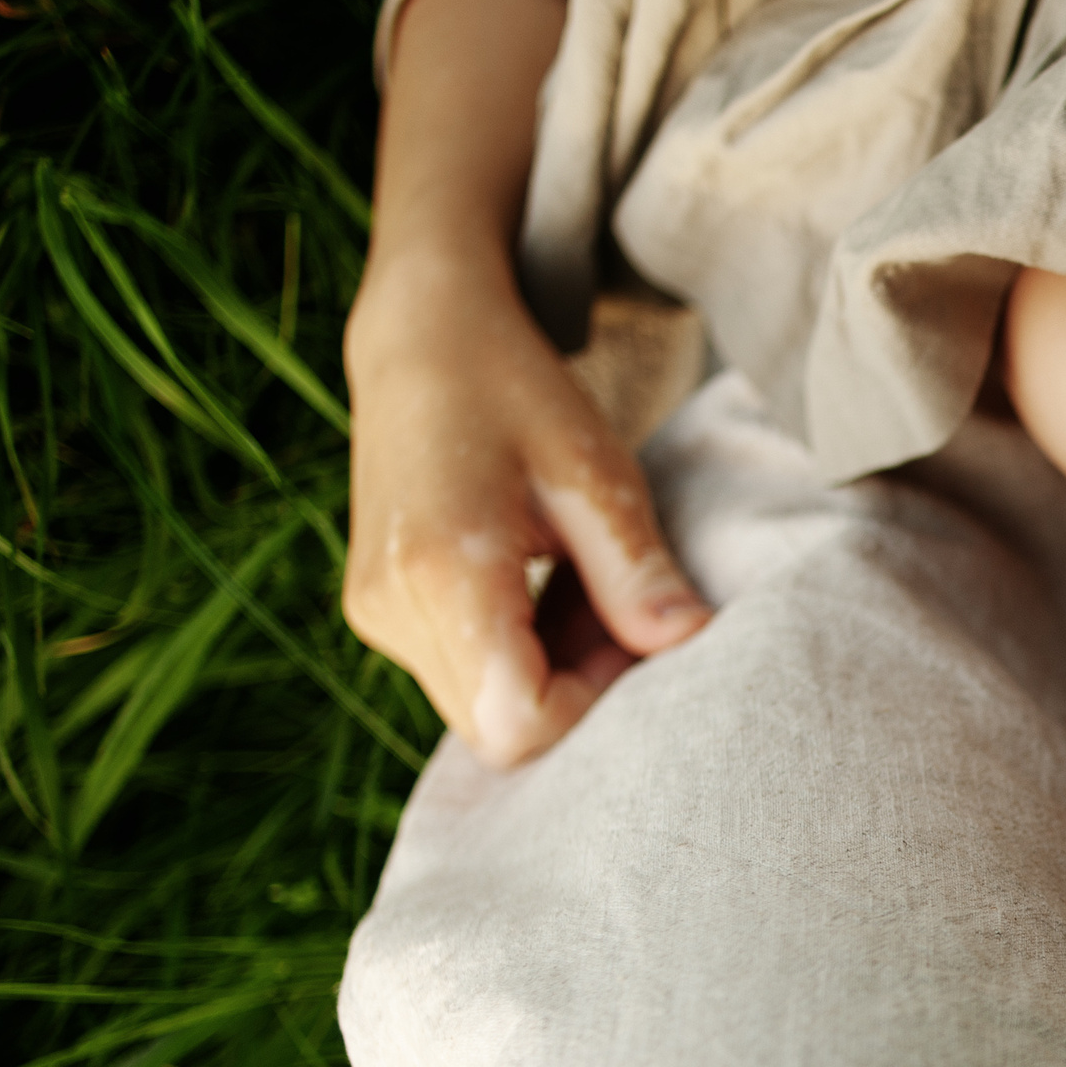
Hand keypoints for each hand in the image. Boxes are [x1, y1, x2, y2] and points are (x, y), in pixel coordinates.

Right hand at [342, 259, 708, 766]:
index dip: (592, 702)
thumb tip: (689, 645)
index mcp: (443, 572)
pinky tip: (549, 588)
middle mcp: (391, 609)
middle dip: (578, 693)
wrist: (422, 337)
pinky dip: (518, 654)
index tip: (633, 634)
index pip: (518, 722)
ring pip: (481, 709)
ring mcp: (376, 616)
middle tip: (625, 611)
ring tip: (589, 588)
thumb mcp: (595, 474)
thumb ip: (637, 572)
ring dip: (550, 674)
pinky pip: (462, 674)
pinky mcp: (379, 612)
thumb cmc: (515, 390)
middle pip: (500, 729)